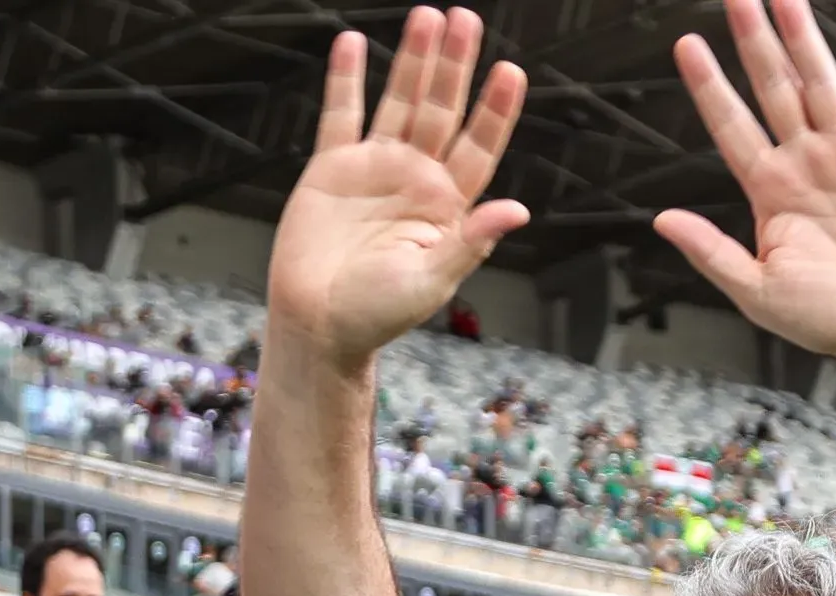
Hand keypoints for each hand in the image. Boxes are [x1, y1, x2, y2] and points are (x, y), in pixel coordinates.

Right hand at [264, 8, 527, 369]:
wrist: (317, 326)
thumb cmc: (377, 316)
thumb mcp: (432, 281)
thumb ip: (471, 242)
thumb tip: (517, 210)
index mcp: (446, 206)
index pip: (479, 146)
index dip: (495, 110)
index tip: (511, 72)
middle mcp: (415, 179)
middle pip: (442, 110)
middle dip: (454, 66)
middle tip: (466, 20)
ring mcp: (375, 169)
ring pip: (399, 102)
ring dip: (413, 61)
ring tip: (427, 17)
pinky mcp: (333, 168)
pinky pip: (342, 114)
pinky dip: (346, 79)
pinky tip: (353, 43)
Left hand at [653, 0, 835, 372]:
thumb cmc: (824, 318)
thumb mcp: (756, 290)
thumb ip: (711, 252)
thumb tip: (662, 219)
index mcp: (769, 189)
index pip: (731, 125)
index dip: (709, 87)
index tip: (686, 46)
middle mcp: (805, 162)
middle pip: (773, 89)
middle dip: (754, 43)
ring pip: (821, 85)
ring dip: (805, 40)